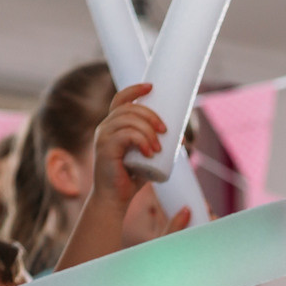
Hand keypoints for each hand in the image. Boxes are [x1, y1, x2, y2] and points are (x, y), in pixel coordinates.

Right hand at [90, 84, 169, 215]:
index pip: (121, 99)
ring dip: (148, 131)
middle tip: (166, 131)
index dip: (135, 90)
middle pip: (129, 109)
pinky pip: (125, 135)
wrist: (116, 198)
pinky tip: (150, 152)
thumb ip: (157, 144)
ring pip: (128, 121)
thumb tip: (181, 138)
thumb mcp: (147, 156)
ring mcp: (103, 137)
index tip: (152, 87)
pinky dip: (141, 140)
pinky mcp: (105, 149)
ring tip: (159, 148)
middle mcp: (105, 127)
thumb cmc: (132, 177)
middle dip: (151, 115)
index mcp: (114, 125)